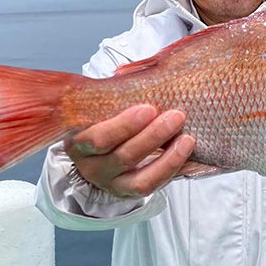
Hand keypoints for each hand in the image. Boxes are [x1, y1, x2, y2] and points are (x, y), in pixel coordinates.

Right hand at [64, 104, 195, 197]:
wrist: (103, 148)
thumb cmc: (106, 119)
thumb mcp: (101, 108)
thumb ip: (112, 95)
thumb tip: (127, 73)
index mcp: (78, 142)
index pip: (98, 139)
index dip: (124, 125)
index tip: (148, 108)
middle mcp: (91, 167)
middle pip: (122, 157)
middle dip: (152, 136)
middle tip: (176, 116)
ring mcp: (112, 184)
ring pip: (140, 179)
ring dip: (168, 157)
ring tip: (187, 137)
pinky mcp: (130, 192)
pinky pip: (153, 187)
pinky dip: (171, 169)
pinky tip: (185, 151)